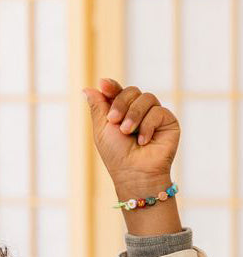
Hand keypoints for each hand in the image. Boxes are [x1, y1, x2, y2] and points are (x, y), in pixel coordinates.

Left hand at [83, 78, 179, 196]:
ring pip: (146, 98)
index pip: (118, 91)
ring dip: (134, 115)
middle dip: (121, 104)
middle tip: (114, 121)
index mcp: (121, 111)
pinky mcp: (168, 121)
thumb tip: (87, 88)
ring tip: (128, 132)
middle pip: (132, 91)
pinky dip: (148, 126)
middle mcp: (138, 110)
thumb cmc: (116, 154)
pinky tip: (143, 141)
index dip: (111, 86)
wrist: (134, 172)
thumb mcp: (102, 129)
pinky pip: (158, 111)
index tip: (103, 84)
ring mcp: (154, 114)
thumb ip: (98, 106)